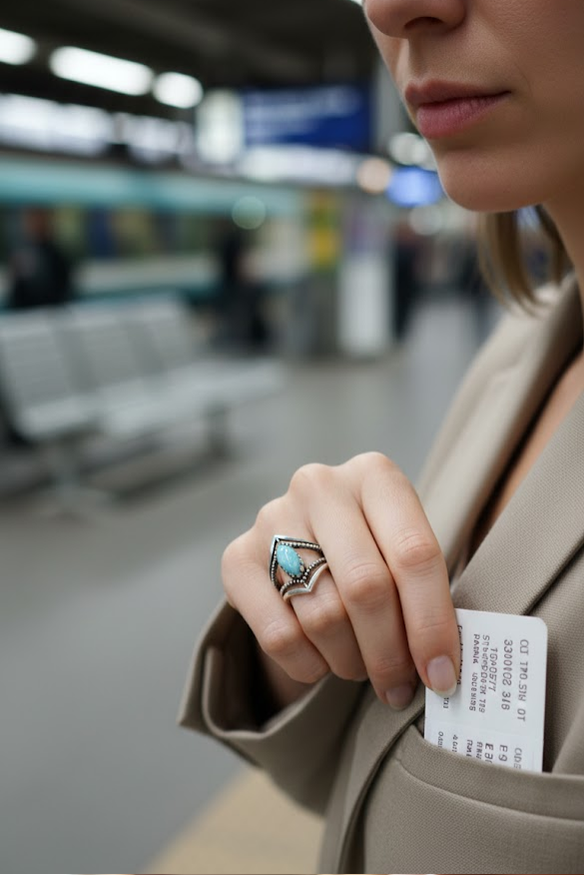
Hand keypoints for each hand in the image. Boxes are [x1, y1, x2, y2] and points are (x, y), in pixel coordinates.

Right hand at [222, 453, 459, 709]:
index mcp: (375, 475)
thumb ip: (425, 594)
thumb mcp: (403, 552)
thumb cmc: (372, 551)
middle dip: (389, 652)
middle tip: (399, 686)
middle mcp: (321, 486)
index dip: (432, 623)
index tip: (442, 675)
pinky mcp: (236, 556)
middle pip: (366, 586)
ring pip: (323, 616)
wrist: (303, 541)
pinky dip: (309, 665)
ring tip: (361, 667)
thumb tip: (441, 671)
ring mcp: (273, 517)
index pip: (414, 553)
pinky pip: (279, 635)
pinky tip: (322, 662)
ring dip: (351, 661)